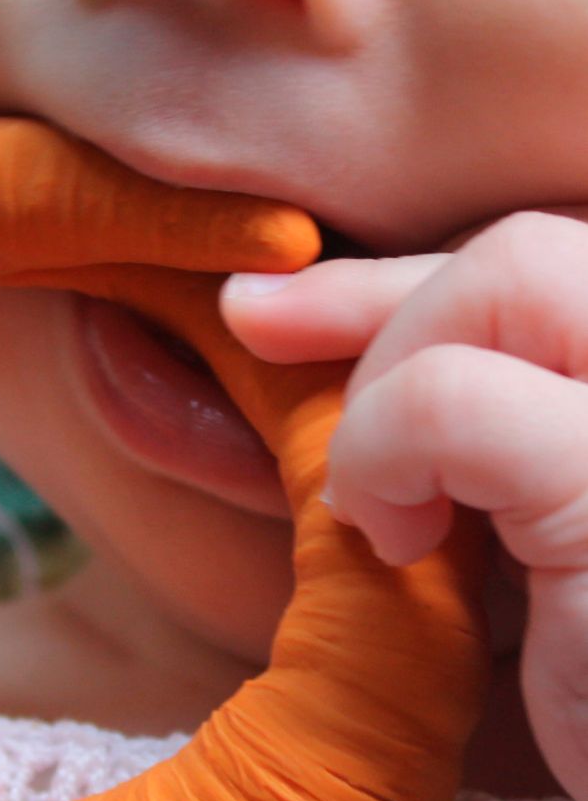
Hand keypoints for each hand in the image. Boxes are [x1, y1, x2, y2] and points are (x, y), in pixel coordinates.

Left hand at [220, 208, 587, 800]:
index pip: (547, 268)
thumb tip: (252, 319)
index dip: (395, 278)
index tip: (262, 305)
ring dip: (389, 393)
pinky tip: (398, 548)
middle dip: (379, 315)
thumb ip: (447, 438)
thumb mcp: (518, 549)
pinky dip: (387, 456)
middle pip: (532, 252)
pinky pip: (457, 406)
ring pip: (510, 278)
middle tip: (311, 422)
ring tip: (387, 520)